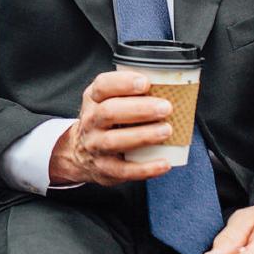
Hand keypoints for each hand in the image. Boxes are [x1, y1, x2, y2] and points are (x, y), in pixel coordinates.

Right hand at [46, 70, 175, 186]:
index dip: (123, 83)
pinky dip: (145, 168)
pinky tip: (164, 163)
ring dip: (143, 135)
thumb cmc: (106, 122)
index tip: (145, 82)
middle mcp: (91, 121)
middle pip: (109, 112)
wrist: (80, 154)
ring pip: (114, 141)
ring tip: (166, 131)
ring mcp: (95, 146)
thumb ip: (130, 93)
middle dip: (139, 109)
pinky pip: (123, 170)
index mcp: (94, 99)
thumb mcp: (108, 100)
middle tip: (165, 108)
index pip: (102, 86)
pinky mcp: (104, 169)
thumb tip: (173, 87)